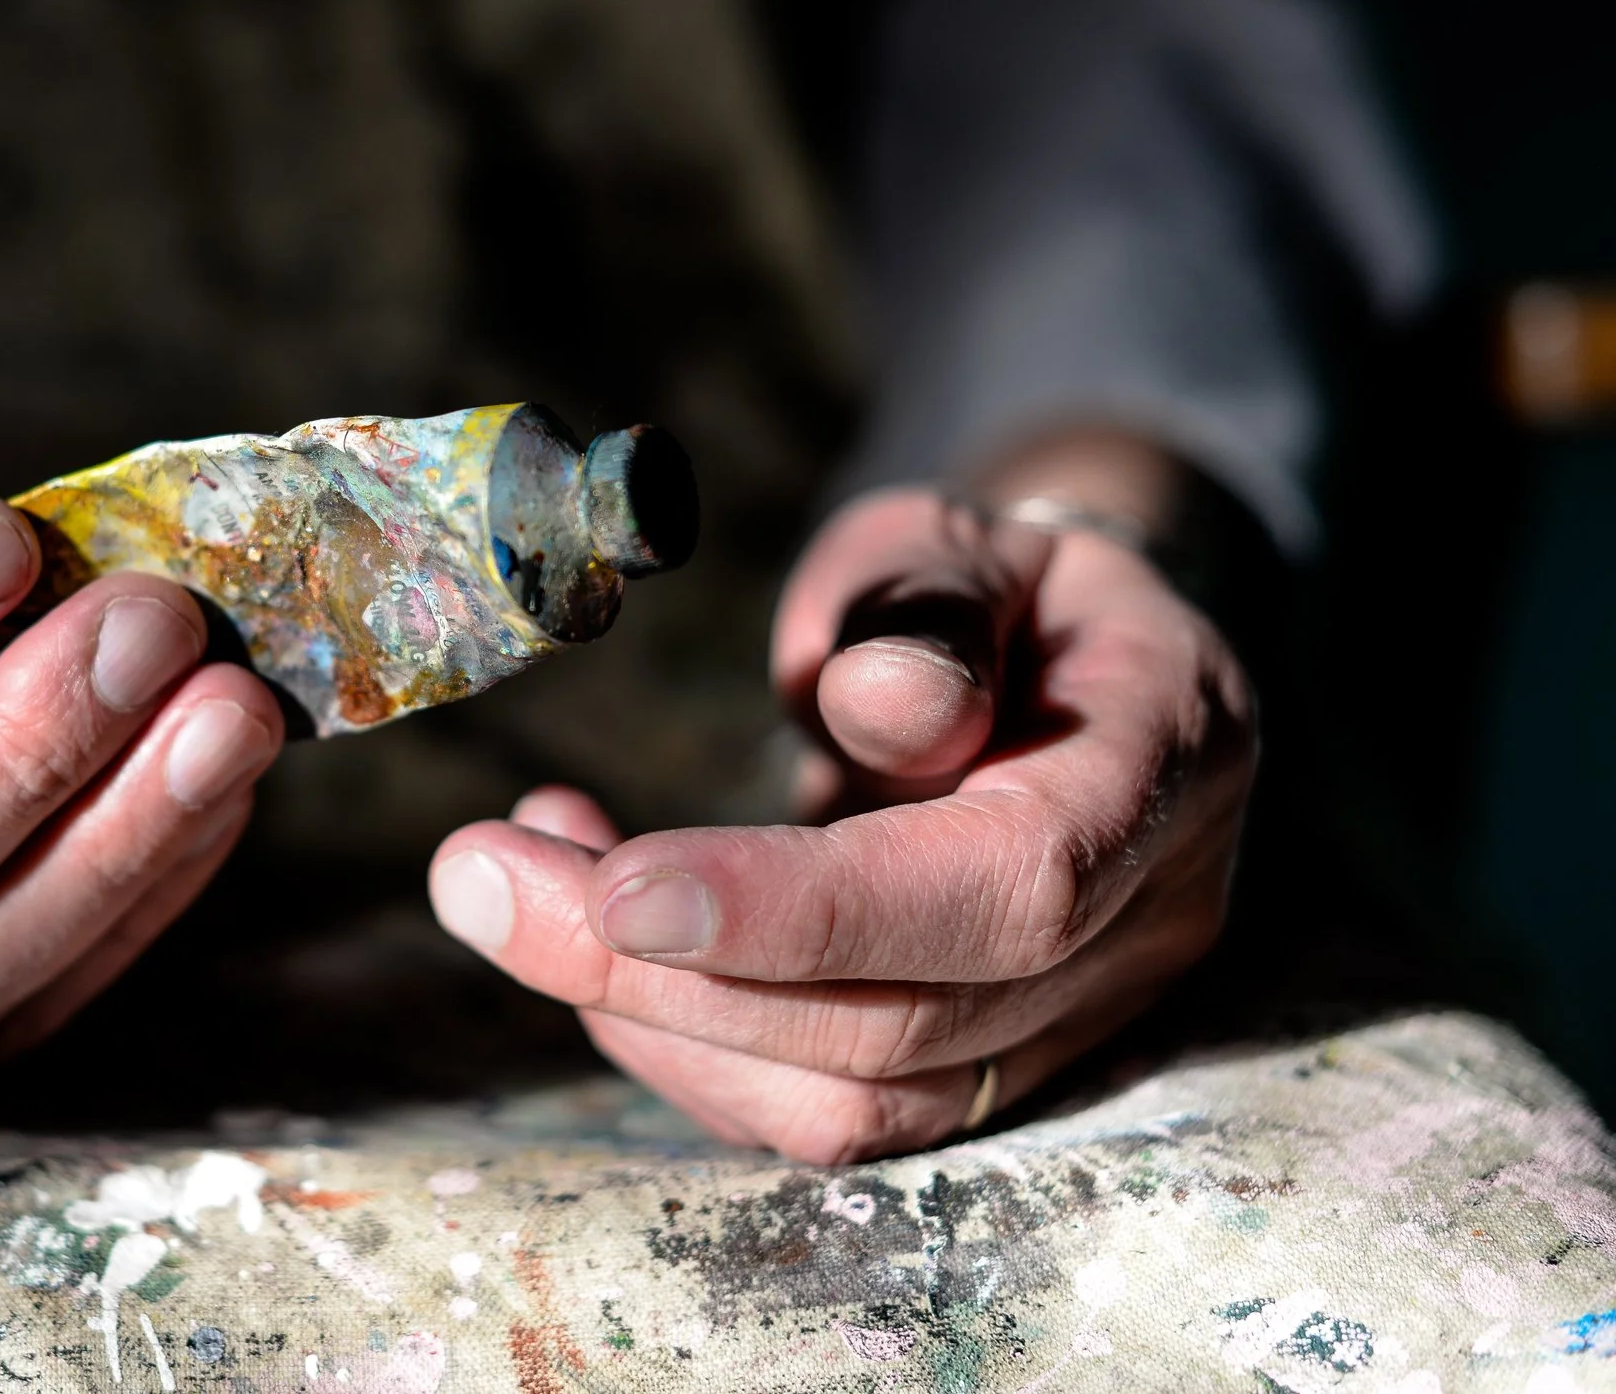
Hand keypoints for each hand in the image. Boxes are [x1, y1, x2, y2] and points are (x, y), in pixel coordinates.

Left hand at [427, 484, 1255, 1161]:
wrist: (1056, 666)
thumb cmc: (992, 584)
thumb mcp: (966, 540)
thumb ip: (929, 607)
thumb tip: (876, 709)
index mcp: (1167, 764)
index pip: (1003, 888)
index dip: (806, 910)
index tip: (618, 885)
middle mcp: (1143, 927)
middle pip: (901, 1029)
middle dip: (662, 975)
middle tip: (477, 875)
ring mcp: (1070, 1021)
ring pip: (849, 1105)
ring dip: (644, 1017)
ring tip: (506, 882)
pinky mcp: (977, 1068)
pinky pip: (815, 1106)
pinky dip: (671, 1033)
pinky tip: (581, 919)